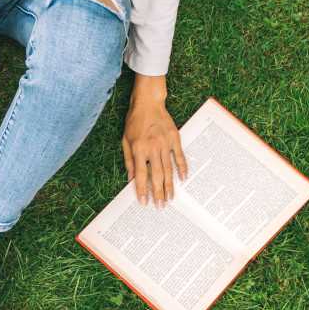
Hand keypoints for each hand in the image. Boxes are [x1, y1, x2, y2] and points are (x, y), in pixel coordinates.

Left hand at [121, 74, 187, 206]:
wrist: (148, 103)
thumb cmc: (134, 122)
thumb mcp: (125, 141)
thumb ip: (128, 161)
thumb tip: (131, 179)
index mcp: (139, 149)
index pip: (141, 175)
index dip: (142, 190)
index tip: (144, 202)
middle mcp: (152, 148)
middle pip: (157, 175)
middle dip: (158, 192)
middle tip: (160, 206)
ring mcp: (165, 143)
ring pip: (168, 169)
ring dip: (170, 185)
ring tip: (170, 198)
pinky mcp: (175, 139)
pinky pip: (180, 157)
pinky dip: (182, 168)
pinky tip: (183, 179)